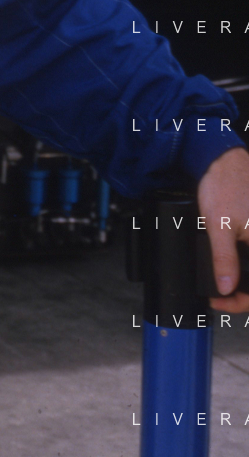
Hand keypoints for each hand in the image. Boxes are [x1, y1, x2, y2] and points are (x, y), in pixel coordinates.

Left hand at [198, 146, 248, 312]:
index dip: (241, 302)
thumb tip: (226, 287)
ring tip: (225, 287)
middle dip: (243, 294)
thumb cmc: (224, 186)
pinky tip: (232, 269)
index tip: (220, 302)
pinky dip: (244, 266)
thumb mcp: (219, 225)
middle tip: (220, 298)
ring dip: (244, 282)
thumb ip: (224, 259)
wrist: (223, 160)